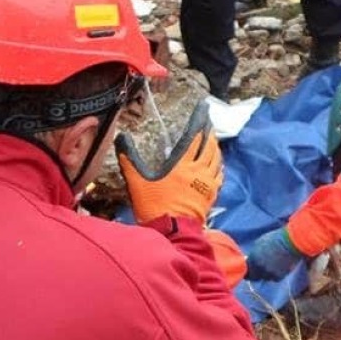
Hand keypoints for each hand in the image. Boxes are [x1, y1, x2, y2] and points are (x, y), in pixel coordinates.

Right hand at [116, 100, 221, 224]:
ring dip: (215, 147)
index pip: (194, 136)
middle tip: (208, 122)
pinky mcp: (210, 195)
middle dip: (209, 131)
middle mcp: (199, 171)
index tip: (204, 108)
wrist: (173, 232)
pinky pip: (218, 176)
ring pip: (217, 160)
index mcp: (182, 164)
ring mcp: (207, 184)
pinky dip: (218, 166)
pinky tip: (217, 165)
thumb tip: (122, 138)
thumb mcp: (137, 181)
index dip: (200, 120)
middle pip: (209, 146)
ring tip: (213, 139)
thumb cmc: (154, 206)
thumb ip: (129, 159)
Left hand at [246, 228, 303, 281]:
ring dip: (266, 274)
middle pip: (254, 277)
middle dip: (256, 274)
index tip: (250, 269)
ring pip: (265, 278)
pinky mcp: (278, 277)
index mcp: (253, 259)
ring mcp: (269, 274)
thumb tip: (249, 259)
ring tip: (272, 265)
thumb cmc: (275, 239)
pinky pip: (274, 278)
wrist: (291, 242)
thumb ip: (253, 254)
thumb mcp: (259, 243)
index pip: (246, 271)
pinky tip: (279, 266)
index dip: (248, 271)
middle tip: (260, 269)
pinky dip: (275, 274)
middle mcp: (259, 268)